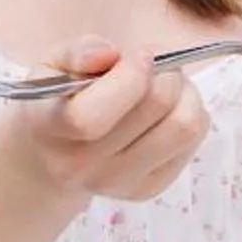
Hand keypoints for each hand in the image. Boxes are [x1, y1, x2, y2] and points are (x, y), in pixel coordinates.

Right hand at [0, 37, 209, 208]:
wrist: (54, 156)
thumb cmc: (59, 100)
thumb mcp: (54, 65)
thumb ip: (79, 52)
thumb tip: (108, 54)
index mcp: (48, 129)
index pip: (91, 117)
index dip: (129, 78)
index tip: (139, 55)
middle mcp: (80, 166)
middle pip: (154, 108)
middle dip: (165, 72)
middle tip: (155, 62)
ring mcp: (117, 183)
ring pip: (184, 126)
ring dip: (186, 92)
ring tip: (166, 83)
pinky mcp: (148, 188)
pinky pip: (193, 139)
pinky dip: (192, 113)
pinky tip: (167, 110)